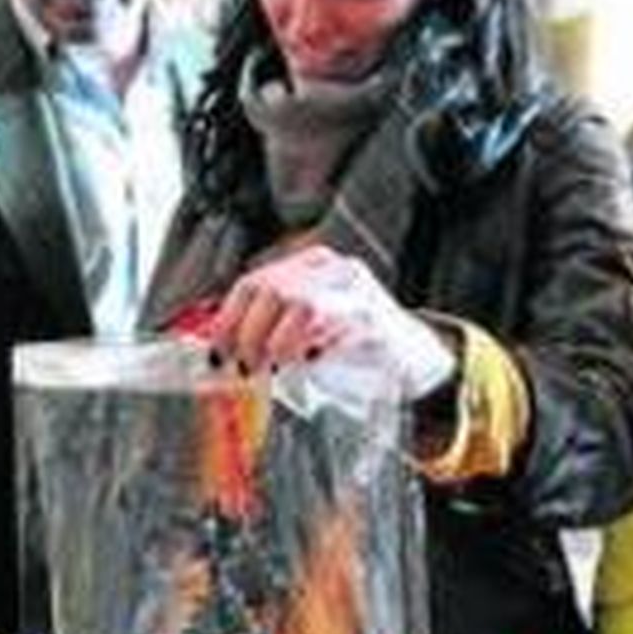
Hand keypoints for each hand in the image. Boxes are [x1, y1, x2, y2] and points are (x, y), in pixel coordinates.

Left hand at [207, 245, 455, 400]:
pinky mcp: (374, 319)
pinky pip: (330, 330)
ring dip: (277, 343)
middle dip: (248, 334)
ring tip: (274, 368)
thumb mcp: (307, 327)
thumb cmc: (352, 344)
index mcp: (311, 264)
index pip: (254, 282)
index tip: (217, 352)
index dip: (228, 319)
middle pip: (273, 290)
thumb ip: (268, 326)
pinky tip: (308, 365)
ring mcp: (356, 291)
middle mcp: (333, 270)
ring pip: (299, 304)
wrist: (415, 354)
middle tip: (245, 367)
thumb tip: (218, 346)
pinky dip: (310, 352)